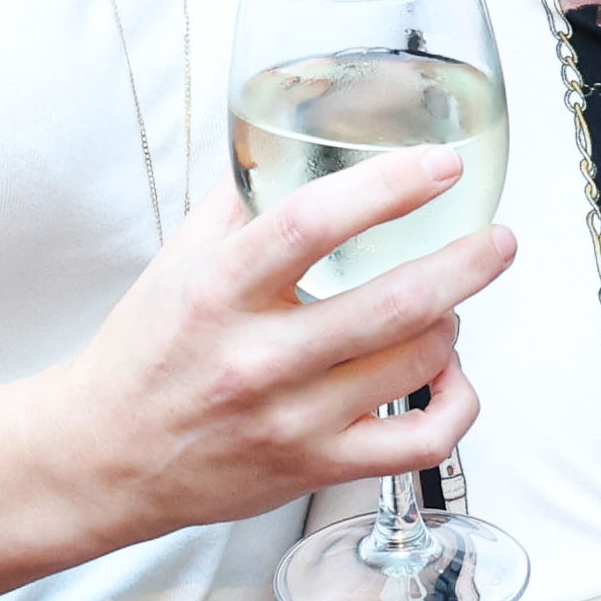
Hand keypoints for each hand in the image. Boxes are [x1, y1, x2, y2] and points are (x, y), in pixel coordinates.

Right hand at [44, 156, 512, 551]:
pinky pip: (422, 444)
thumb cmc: (146, 354)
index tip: (440, 165)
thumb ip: (242, 198)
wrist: (104, 459)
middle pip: (392, 304)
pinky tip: (449, 373)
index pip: (311, 224)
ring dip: (452, 321)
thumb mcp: (179, 261)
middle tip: (497, 239)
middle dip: (465, 263)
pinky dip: (458, 403)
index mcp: (219, 290)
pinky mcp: (317, 467)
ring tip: (448, 302)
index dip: (388, 188)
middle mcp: (257, 357)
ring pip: (417, 364)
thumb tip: (299, 133)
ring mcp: (293, 419)